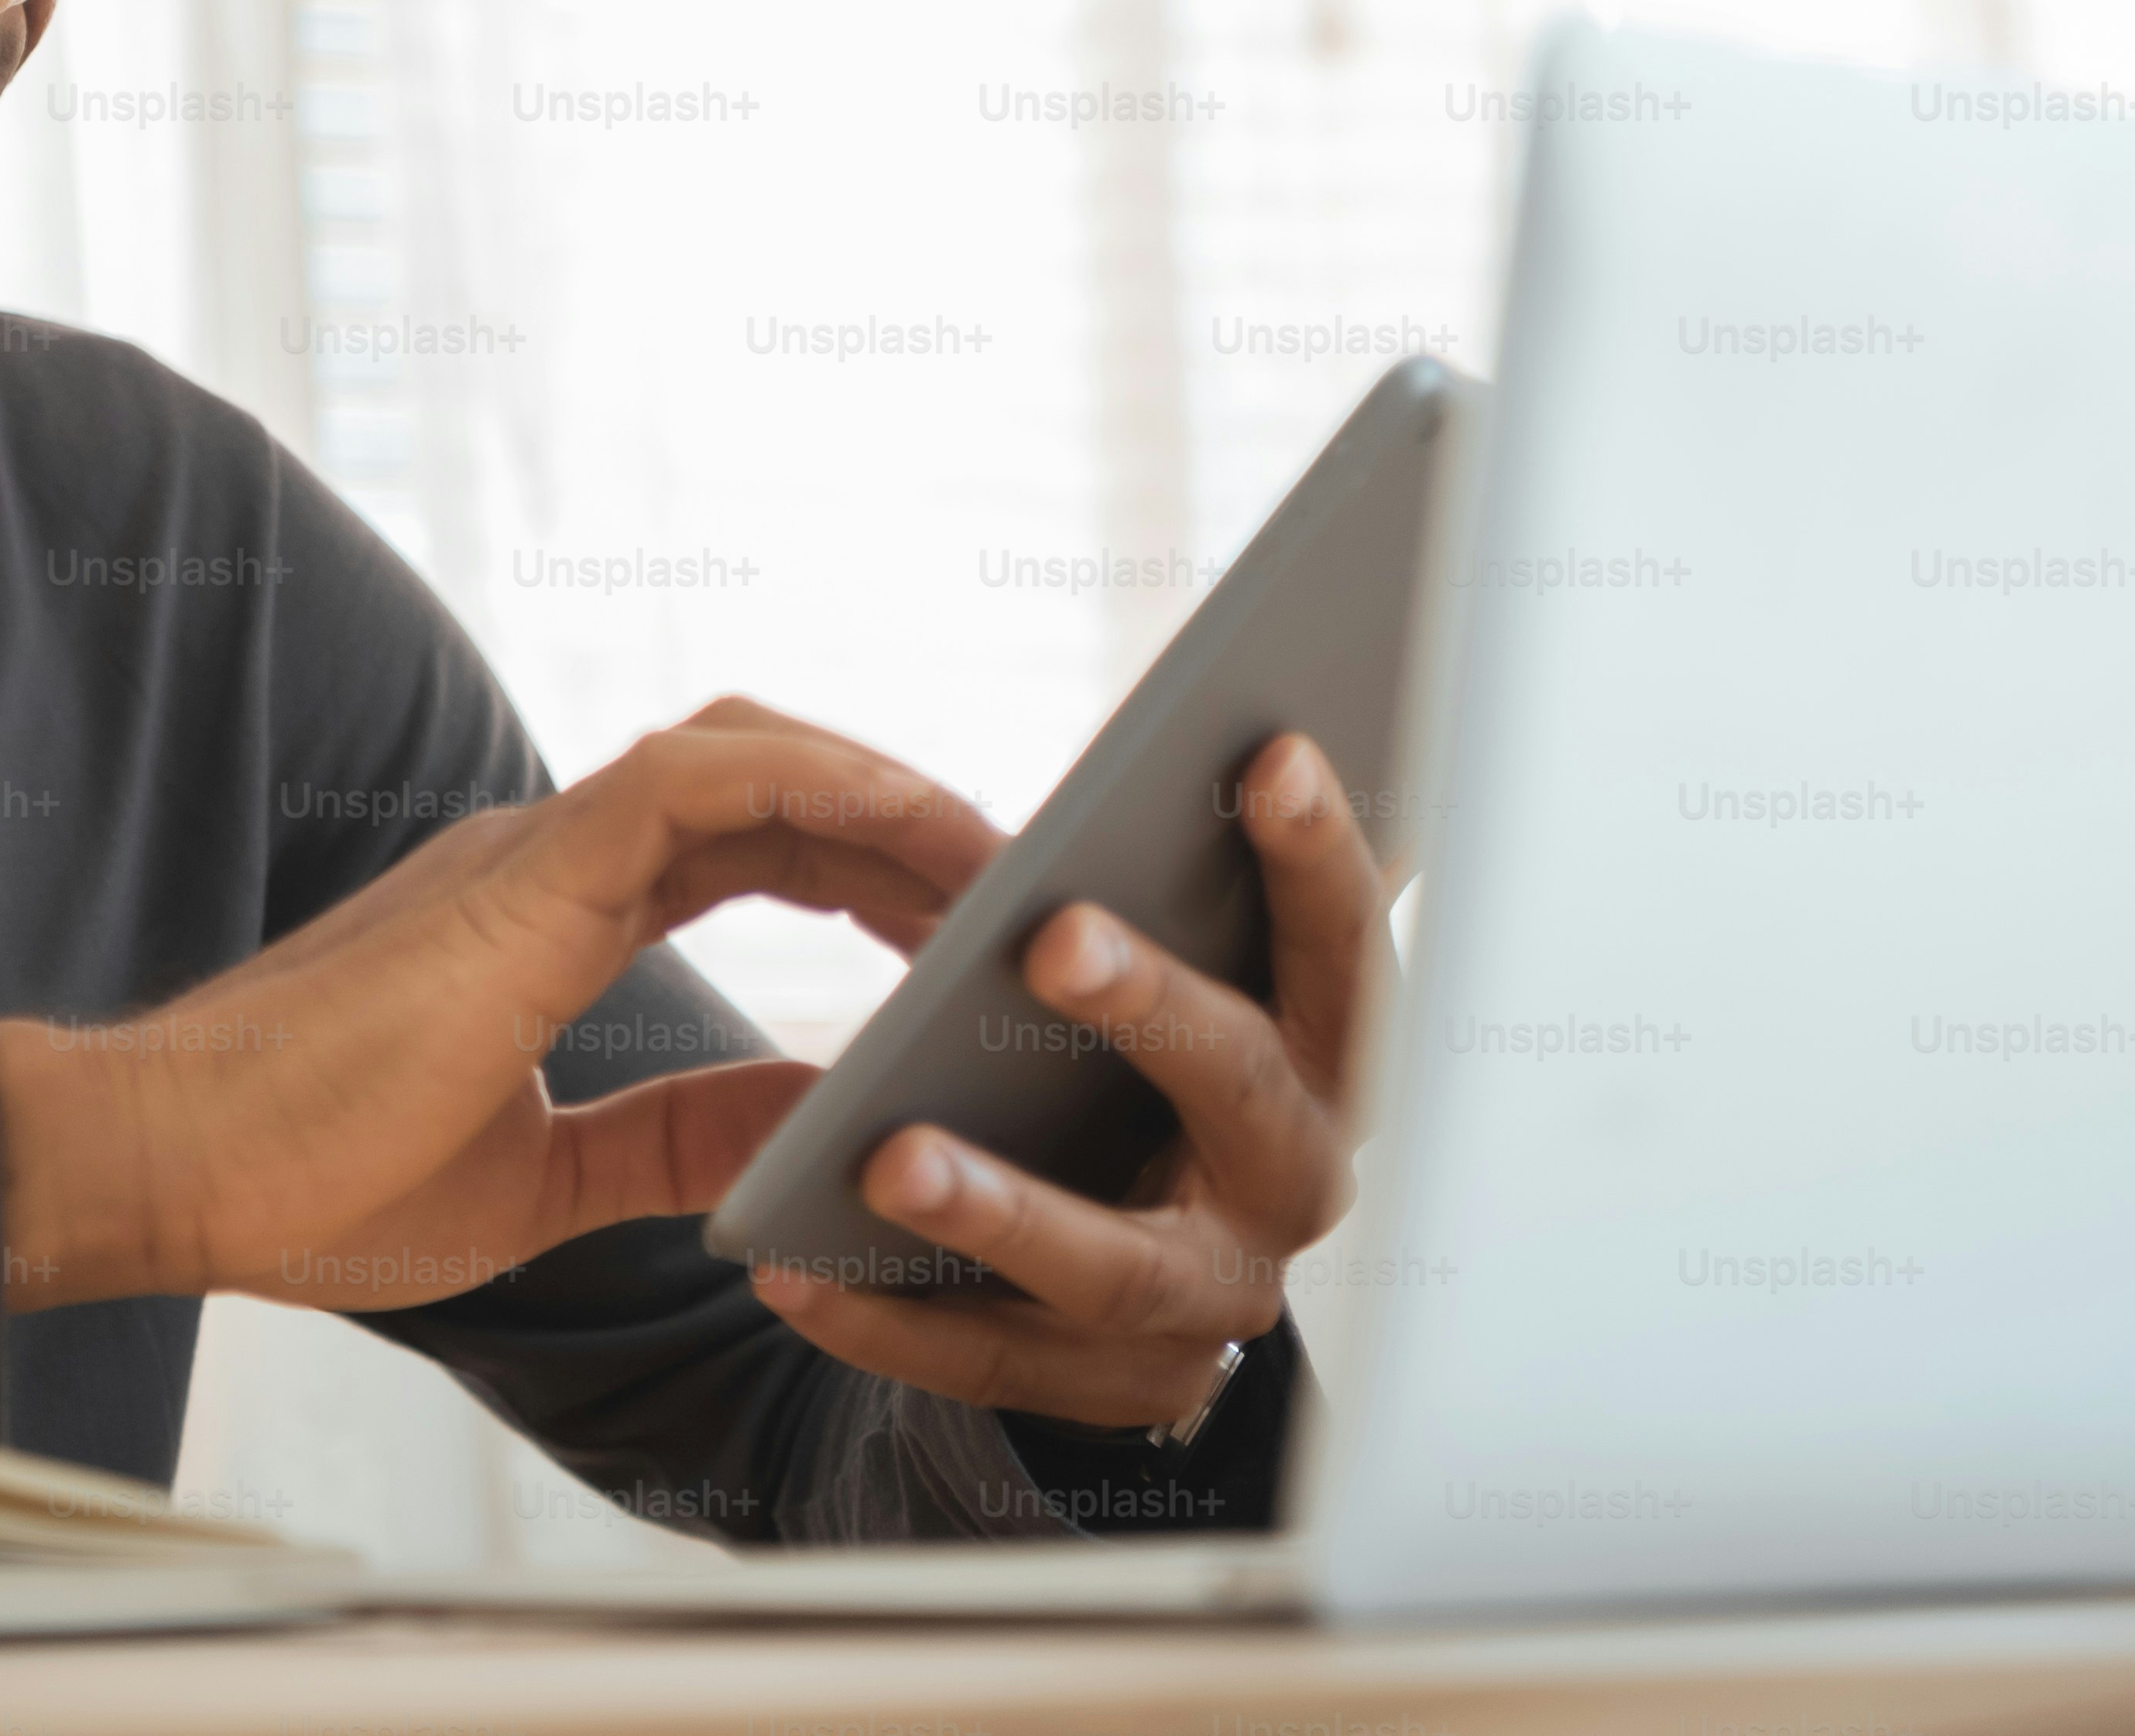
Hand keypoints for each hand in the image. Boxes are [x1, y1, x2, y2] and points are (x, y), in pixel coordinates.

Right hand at [0, 699, 1000, 1312]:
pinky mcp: (522, 871)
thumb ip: (679, 1137)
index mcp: (543, 912)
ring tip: (998, 860)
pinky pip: (700, 779)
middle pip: (771, 778)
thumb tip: (819, 1124)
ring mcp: (533, 848)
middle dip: (903, 816)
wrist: (165, 1170)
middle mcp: (547, 854)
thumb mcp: (546, 1180)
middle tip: (1020, 882)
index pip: (743, 842)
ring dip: (886, 791)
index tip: (958, 921)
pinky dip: (819, 789)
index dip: (859, 858)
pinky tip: (909, 839)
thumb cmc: (310, 1181)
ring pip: (751, 752)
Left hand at [746, 732, 1387, 1429]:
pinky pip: (993, 1360)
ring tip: (889, 1159)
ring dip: (1003, 1212)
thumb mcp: (1195, 976)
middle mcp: (1294, 1180)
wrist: (1155, 1264)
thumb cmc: (1152, 1058)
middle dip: (1156, 1010)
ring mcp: (1209, 1298)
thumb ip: (1185, 890)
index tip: (1265, 753)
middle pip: (1248, 1094)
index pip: (1342, 949)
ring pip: (1113, 1266)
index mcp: (1326, 1058)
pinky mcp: (1115, 1387)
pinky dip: (890, 1319)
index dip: (1320, 861)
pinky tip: (792, 1268)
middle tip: (1053, 938)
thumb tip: (1198, 746)